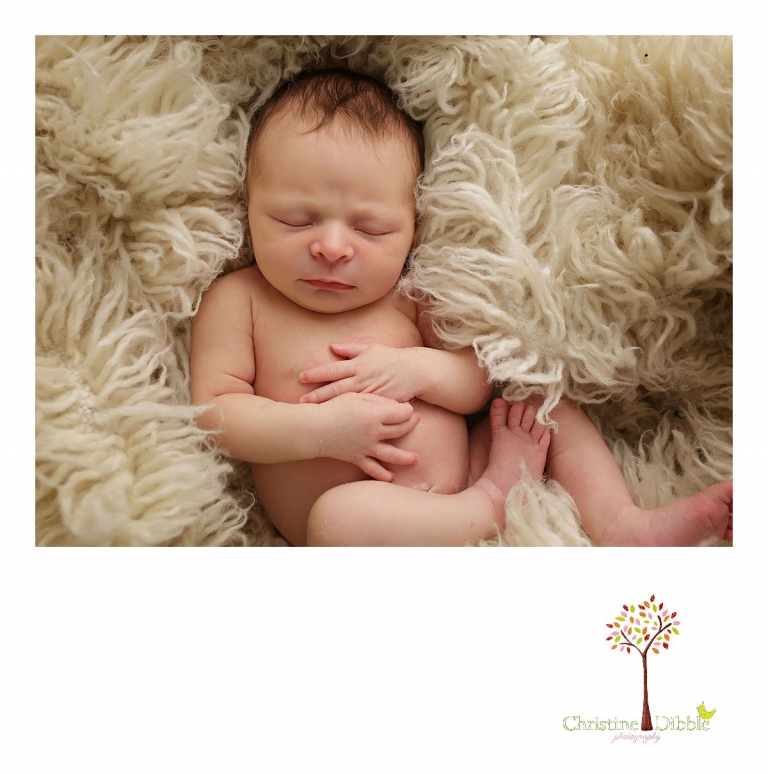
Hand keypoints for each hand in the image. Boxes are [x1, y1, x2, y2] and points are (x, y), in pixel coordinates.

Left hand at [299, 342, 423, 403]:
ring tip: (313, 413)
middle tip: (301, 401)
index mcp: (358, 364)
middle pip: (335, 388)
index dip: (317, 374)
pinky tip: (337, 421)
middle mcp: (362, 379)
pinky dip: (348, 415)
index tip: (302, 377)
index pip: (333, 369)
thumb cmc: (392, 358)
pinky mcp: (378, 404)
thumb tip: (333, 347)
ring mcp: (369, 393)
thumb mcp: (371, 349)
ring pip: (345, 402)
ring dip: (329, 407)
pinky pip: (361, 411)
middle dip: (317, 395)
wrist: (415, 372)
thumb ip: (351, 349)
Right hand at [314, 392, 419, 480]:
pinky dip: (382, 474)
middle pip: (400, 430)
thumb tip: (394, 406)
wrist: (313, 428)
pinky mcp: (357, 458)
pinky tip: (391, 477)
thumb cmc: (333, 407)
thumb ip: (377, 400)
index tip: (408, 407)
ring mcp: (366, 447)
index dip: (408, 410)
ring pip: (391, 454)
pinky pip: (372, 468)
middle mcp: (373, 432)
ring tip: (416, 459)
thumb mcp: (355, 396)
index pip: (402, 413)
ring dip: (405, 457)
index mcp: (374, 414)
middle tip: (415, 420)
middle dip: (410, 424)